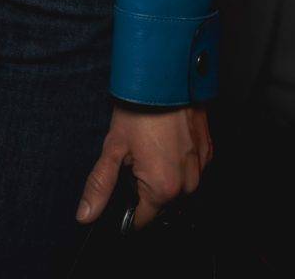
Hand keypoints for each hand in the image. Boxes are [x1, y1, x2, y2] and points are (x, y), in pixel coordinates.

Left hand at [77, 105, 211, 229]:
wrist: (167, 76)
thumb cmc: (140, 108)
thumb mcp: (113, 147)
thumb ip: (100, 185)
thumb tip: (85, 215)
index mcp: (163, 188)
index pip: (143, 219)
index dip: (128, 208)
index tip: (123, 187)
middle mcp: (188, 184)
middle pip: (161, 202)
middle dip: (146, 187)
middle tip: (136, 156)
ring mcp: (201, 167)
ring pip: (178, 185)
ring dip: (165, 174)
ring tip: (152, 145)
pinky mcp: (209, 151)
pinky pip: (192, 167)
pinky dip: (180, 160)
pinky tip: (167, 140)